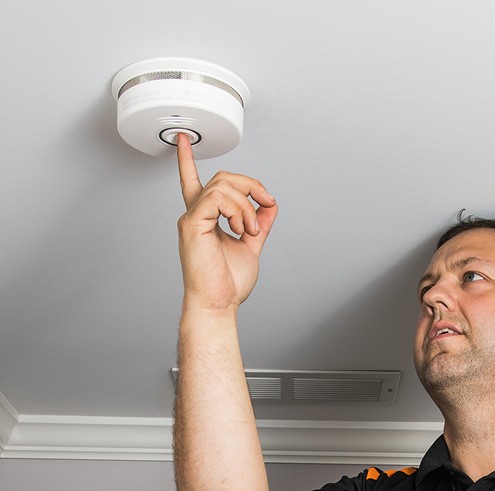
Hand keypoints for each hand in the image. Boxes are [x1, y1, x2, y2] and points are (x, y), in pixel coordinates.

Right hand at [176, 134, 277, 312]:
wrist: (219, 304)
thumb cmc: (227, 285)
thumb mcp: (251, 247)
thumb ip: (259, 224)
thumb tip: (269, 206)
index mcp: (206, 220)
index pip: (194, 183)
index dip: (187, 160)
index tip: (183, 141)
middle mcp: (196, 215)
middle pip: (223, 178)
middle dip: (250, 185)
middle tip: (266, 204)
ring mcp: (192, 218)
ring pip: (223, 185)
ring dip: (246, 205)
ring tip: (250, 229)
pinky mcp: (193, 224)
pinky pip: (217, 198)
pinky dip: (237, 210)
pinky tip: (240, 228)